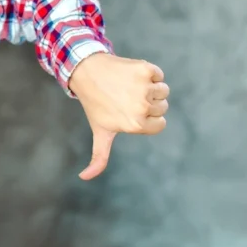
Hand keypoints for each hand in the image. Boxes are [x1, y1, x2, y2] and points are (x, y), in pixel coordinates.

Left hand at [67, 52, 168, 179]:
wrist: (86, 71)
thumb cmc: (95, 104)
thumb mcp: (100, 132)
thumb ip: (99, 158)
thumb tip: (83, 177)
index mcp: (136, 125)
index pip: (160, 124)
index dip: (148, 118)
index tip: (130, 111)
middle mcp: (142, 107)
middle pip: (162, 107)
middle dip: (148, 103)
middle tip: (126, 98)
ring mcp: (144, 87)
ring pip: (163, 90)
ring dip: (150, 87)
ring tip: (129, 87)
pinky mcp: (145, 69)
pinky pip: (158, 74)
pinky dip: (149, 73)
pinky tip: (131, 75)